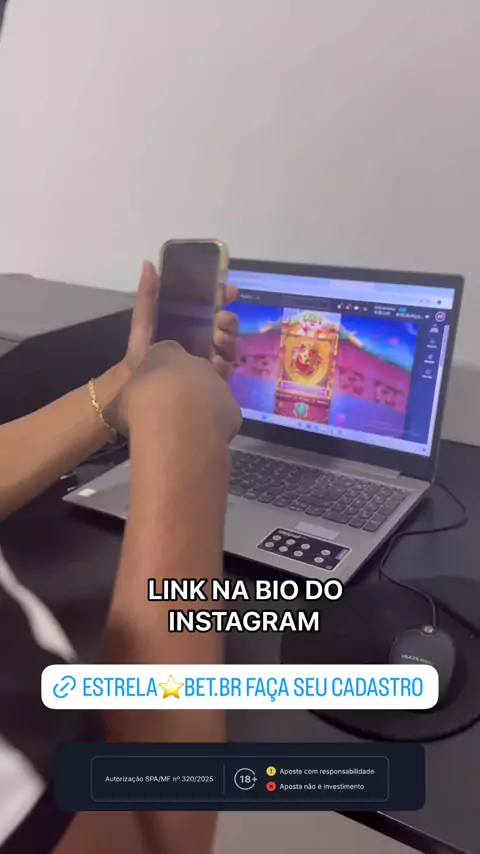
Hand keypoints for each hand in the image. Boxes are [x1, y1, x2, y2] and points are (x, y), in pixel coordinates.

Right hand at [106, 340, 241, 445]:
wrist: (176, 425)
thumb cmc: (140, 407)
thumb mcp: (117, 404)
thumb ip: (122, 403)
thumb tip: (120, 413)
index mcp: (165, 352)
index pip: (163, 355)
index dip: (158, 376)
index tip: (151, 395)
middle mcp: (196, 361)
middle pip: (190, 373)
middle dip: (182, 390)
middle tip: (169, 414)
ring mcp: (218, 382)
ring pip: (209, 394)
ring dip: (200, 408)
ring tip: (185, 430)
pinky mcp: (233, 406)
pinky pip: (223, 415)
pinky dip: (214, 426)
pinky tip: (201, 439)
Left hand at [124, 261, 238, 378]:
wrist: (141, 389)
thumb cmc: (140, 355)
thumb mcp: (144, 322)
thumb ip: (148, 295)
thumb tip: (148, 264)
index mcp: (190, 325)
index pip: (212, 308)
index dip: (223, 297)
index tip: (230, 290)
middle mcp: (203, 341)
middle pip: (226, 327)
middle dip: (229, 320)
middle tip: (221, 319)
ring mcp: (210, 362)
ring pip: (230, 347)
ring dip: (229, 340)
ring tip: (218, 340)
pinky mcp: (212, 381)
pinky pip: (226, 371)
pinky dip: (224, 365)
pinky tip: (216, 363)